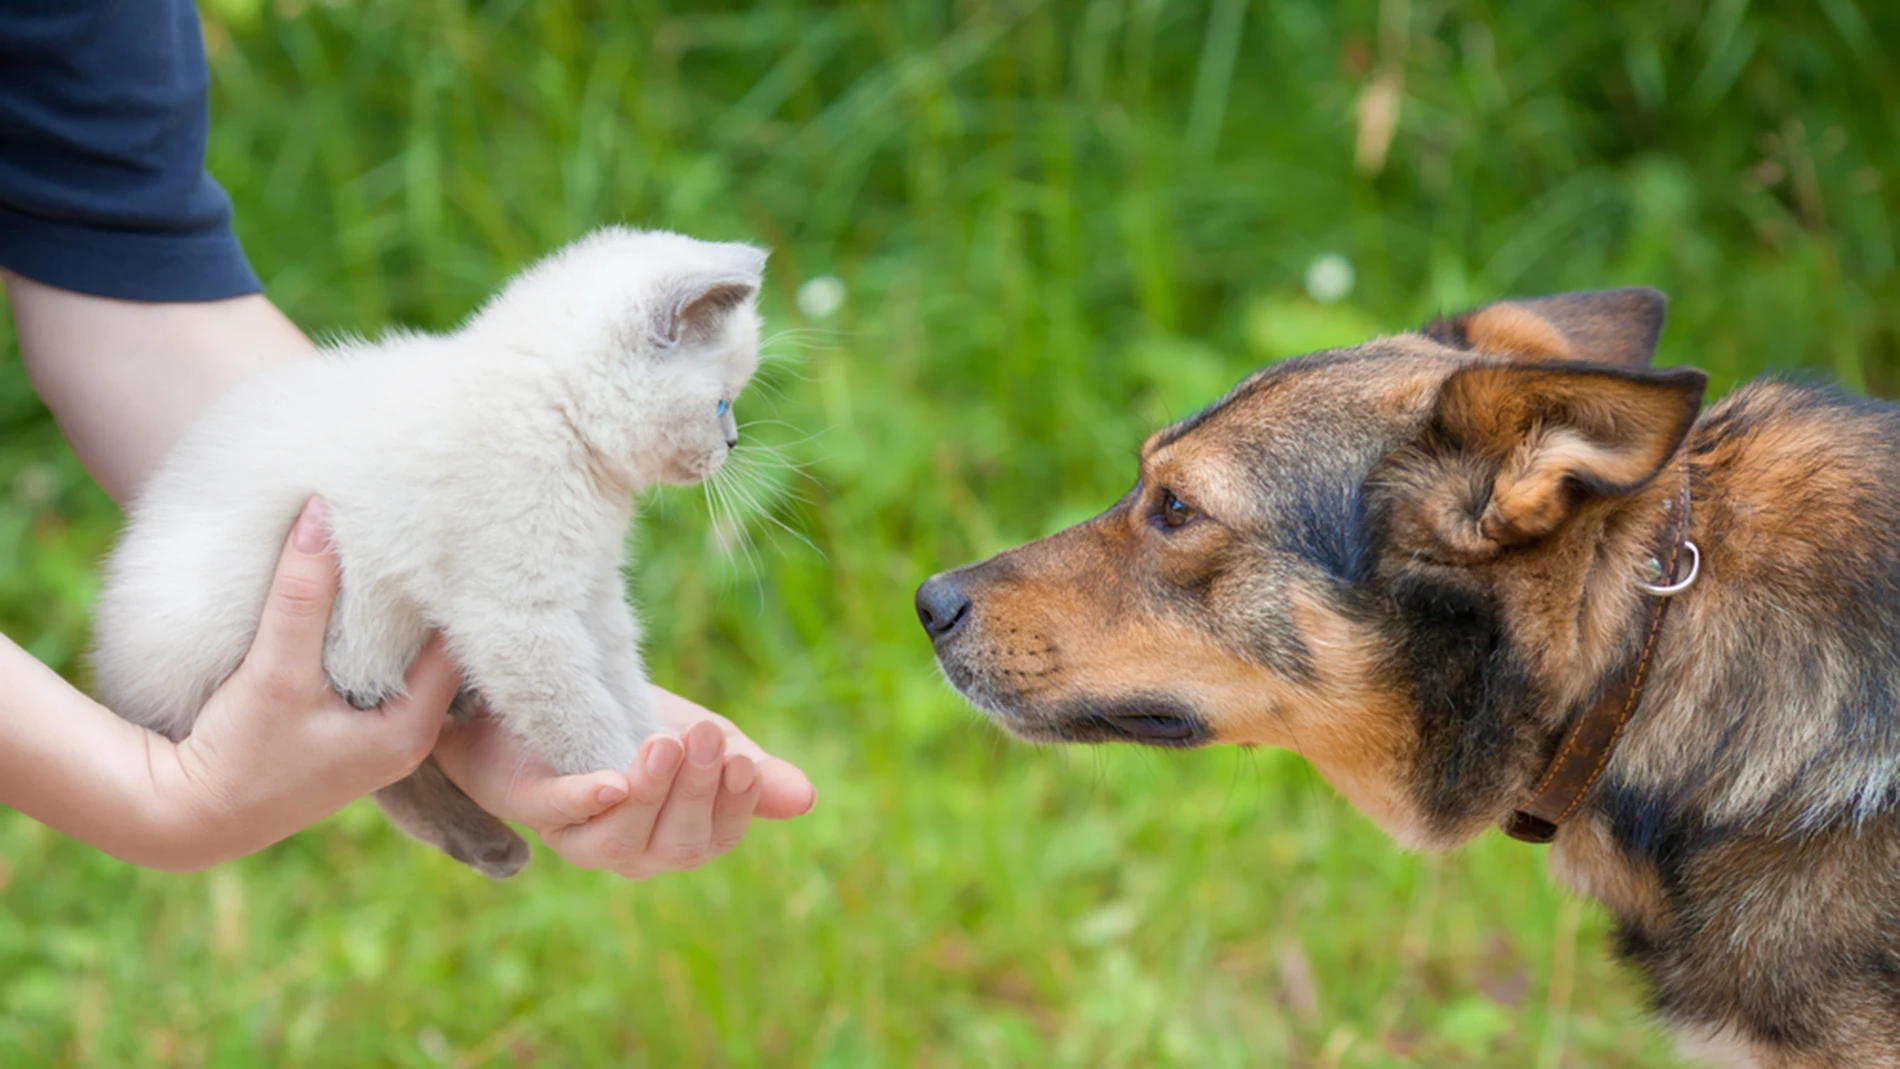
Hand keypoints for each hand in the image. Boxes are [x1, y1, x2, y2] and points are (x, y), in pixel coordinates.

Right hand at [147, 497, 462, 868]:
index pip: (453, 644)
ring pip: (405, 660)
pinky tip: (364, 598)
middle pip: (434, 650)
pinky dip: (373, 638)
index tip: (444, 539)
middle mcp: (408, 737)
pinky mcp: (348, 730)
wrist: (187, 815)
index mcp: (410, 731)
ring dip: (396, 618)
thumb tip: (322, 515)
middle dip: (425, 599)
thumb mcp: (275, 670)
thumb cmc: (237, 756)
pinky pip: (377, 671)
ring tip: (400, 554)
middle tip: (427, 535)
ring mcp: (379, 736)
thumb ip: (301, 595)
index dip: (447, 592)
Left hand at [434, 688, 814, 878]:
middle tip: (704, 737)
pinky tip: (610, 785)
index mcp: (678, 837)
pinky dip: (584, 802)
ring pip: (621, 843)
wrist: (540, 703)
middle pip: (676, 846)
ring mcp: (578, 834)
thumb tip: (807, 798)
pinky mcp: (529, 803)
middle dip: (695, 792)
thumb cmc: (627, 729)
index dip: (734, 806)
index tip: (741, 760)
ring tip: (664, 743)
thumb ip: (746, 770)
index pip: (718, 837)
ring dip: (648, 795)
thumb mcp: (699, 743)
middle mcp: (632, 851)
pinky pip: (558, 814)